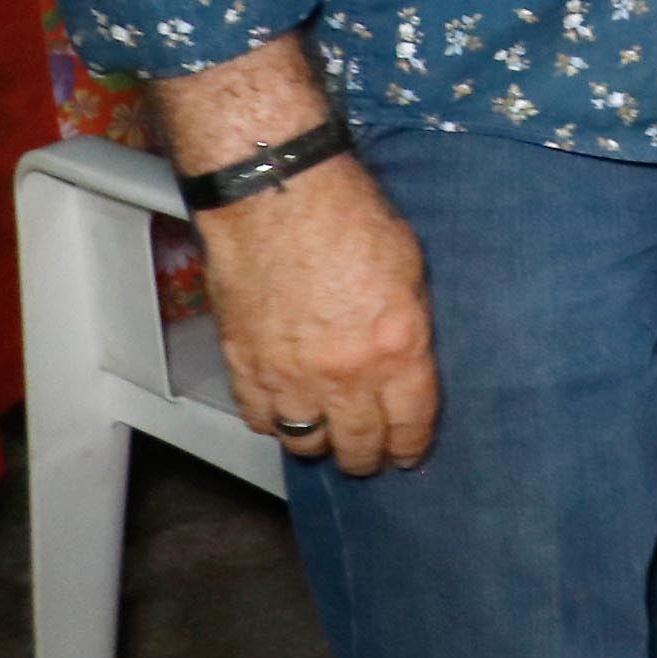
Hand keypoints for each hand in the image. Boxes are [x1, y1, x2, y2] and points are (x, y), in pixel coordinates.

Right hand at [195, 153, 438, 474]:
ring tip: (326, 436)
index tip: (408, 455)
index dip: (409, 446)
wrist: (279, 200)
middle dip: (365, 457)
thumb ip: (408, 326)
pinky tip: (283, 410)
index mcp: (397, 348)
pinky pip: (259, 418)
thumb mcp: (410, 272)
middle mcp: (346, 374)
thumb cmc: (352, 219)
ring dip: (318, 442)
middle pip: (357, 445)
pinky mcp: (245, 366)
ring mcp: (290, 376)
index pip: (411, 422)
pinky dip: (272, 420)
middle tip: (367, 456)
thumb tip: (406, 360)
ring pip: (304, 441)